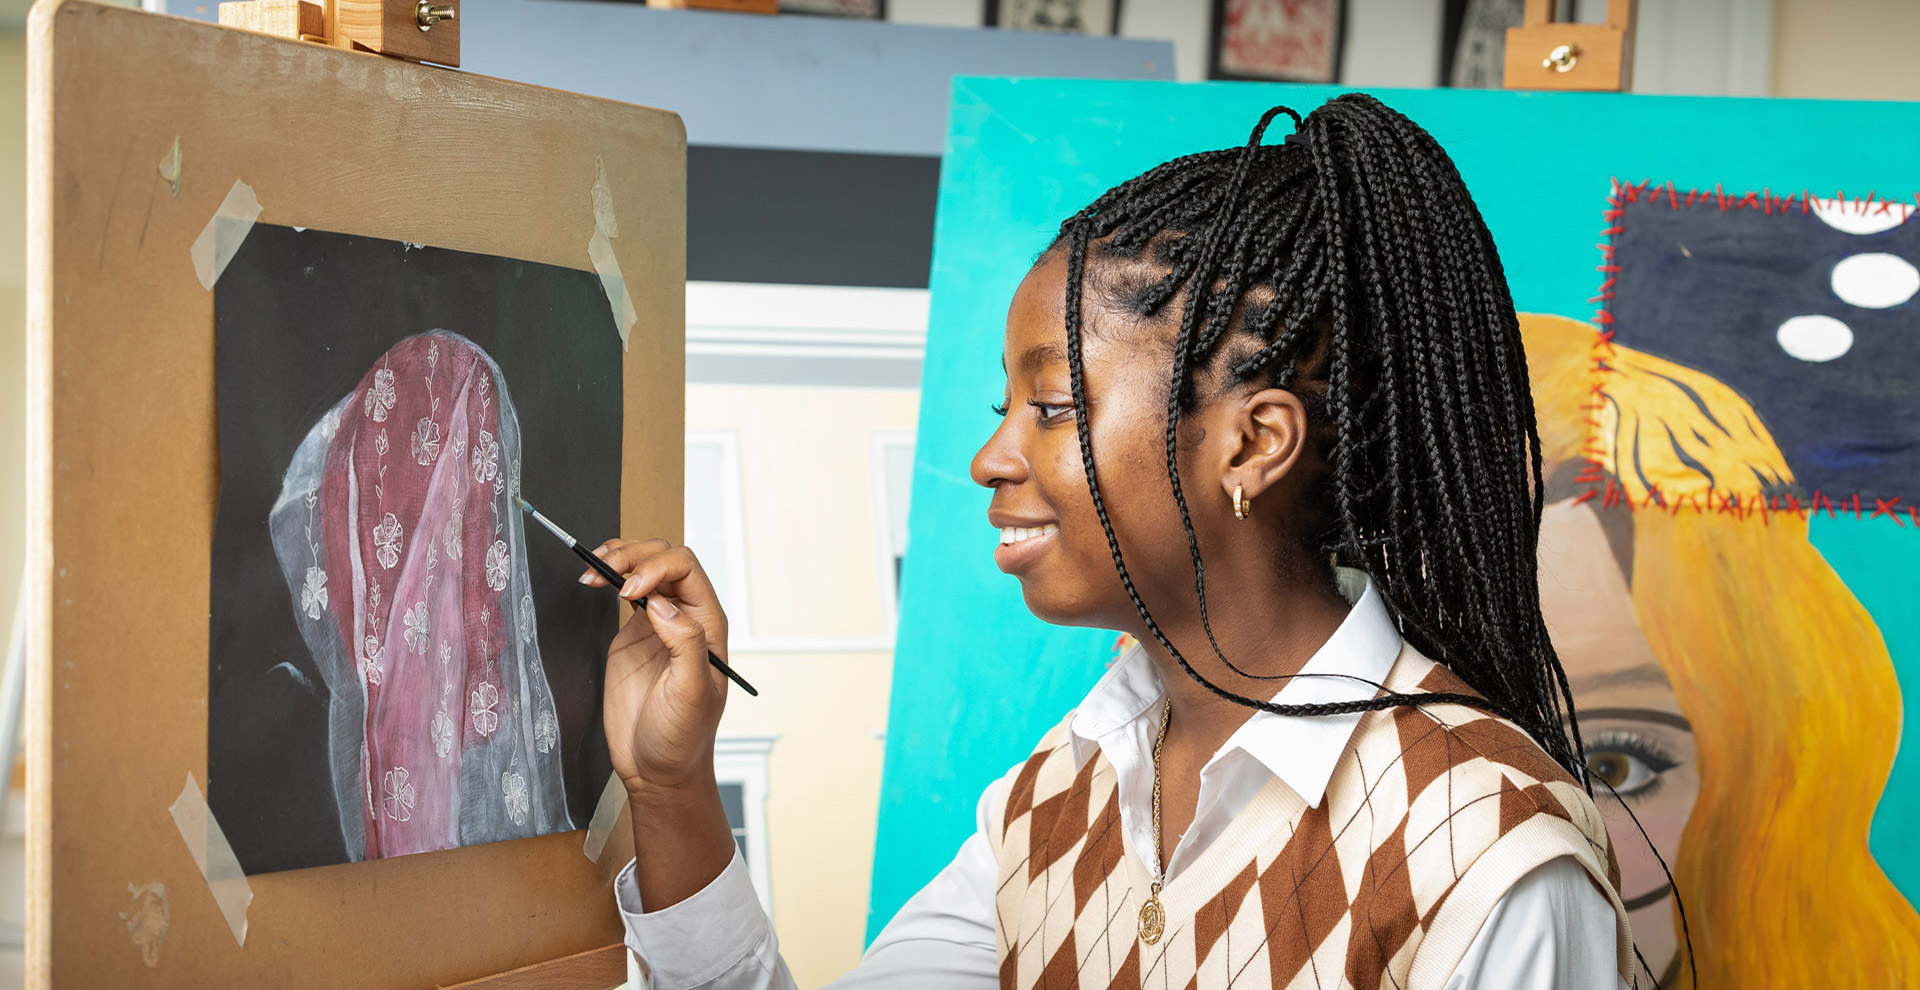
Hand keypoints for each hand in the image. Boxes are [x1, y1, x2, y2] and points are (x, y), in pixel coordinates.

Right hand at [587, 538, 730, 796]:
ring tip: (593, 569)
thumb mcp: (691, 694)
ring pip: (644, 568)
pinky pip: (624, 590)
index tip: (627, 593)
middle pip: (664, 559)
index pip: (686, 570)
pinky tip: (593, 578)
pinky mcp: (633, 635)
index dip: (655, 569)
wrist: (658, 770)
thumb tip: (661, 604)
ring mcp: (658, 624)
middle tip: (603, 573)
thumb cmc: (683, 738)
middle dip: (633, 556)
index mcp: (708, 625)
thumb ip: (684, 645)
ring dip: (619, 558)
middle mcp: (686, 617)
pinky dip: (608, 577)